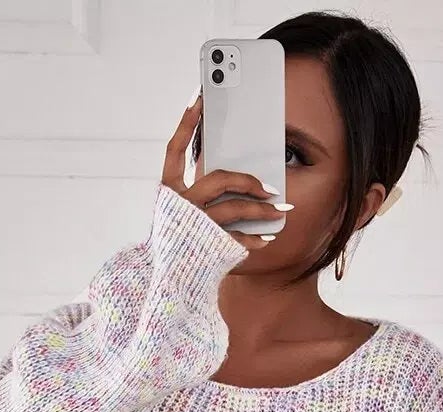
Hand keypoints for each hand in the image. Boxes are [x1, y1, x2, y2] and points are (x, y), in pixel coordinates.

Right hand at [161, 94, 282, 249]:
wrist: (163, 283)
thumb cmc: (176, 244)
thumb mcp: (177, 214)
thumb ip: (196, 194)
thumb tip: (233, 178)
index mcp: (168, 192)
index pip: (175, 150)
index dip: (186, 123)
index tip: (199, 96)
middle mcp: (180, 206)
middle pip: (219, 180)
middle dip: (249, 180)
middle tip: (271, 186)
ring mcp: (194, 226)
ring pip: (234, 209)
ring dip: (261, 209)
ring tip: (279, 210)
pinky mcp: (207, 247)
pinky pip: (237, 239)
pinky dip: (255, 239)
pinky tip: (267, 237)